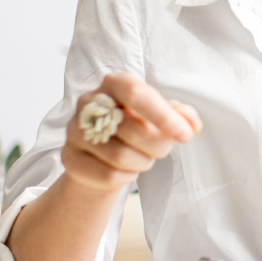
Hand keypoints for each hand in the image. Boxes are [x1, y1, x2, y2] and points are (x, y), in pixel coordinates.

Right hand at [60, 73, 201, 193]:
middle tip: (163, 149)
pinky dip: (127, 177)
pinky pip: (109, 175)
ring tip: (144, 157)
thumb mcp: (161, 115)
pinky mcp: (69, 157)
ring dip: (144, 162)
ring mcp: (74, 131)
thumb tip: (192, 124)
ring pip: (121, 156)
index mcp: (114, 83)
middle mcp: (89, 103)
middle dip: (159, 145)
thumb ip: (180, 114)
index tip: (186, 135)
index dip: (164, 116)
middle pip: (134, 129)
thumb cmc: (137, 126)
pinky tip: (127, 169)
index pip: (137, 94)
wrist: (102, 154)